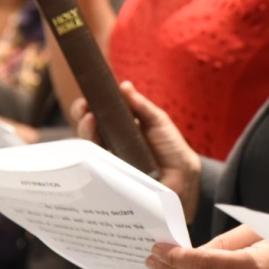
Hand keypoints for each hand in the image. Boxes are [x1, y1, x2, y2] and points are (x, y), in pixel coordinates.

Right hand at [70, 82, 202, 221]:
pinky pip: (98, 172)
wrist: (185, 179)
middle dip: (83, 119)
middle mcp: (111, 147)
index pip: (97, 118)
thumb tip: (124, 85)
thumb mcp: (158, 122)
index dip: (88, 109)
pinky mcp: (113, 182)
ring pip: (89, 151)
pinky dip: (94, 160)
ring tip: (90, 121)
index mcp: (120, 130)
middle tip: (85, 110)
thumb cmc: (172, 149)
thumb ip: (141, 106)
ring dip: (86, 135)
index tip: (86, 101)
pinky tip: (95, 150)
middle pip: (89, 133)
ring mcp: (110, 165)